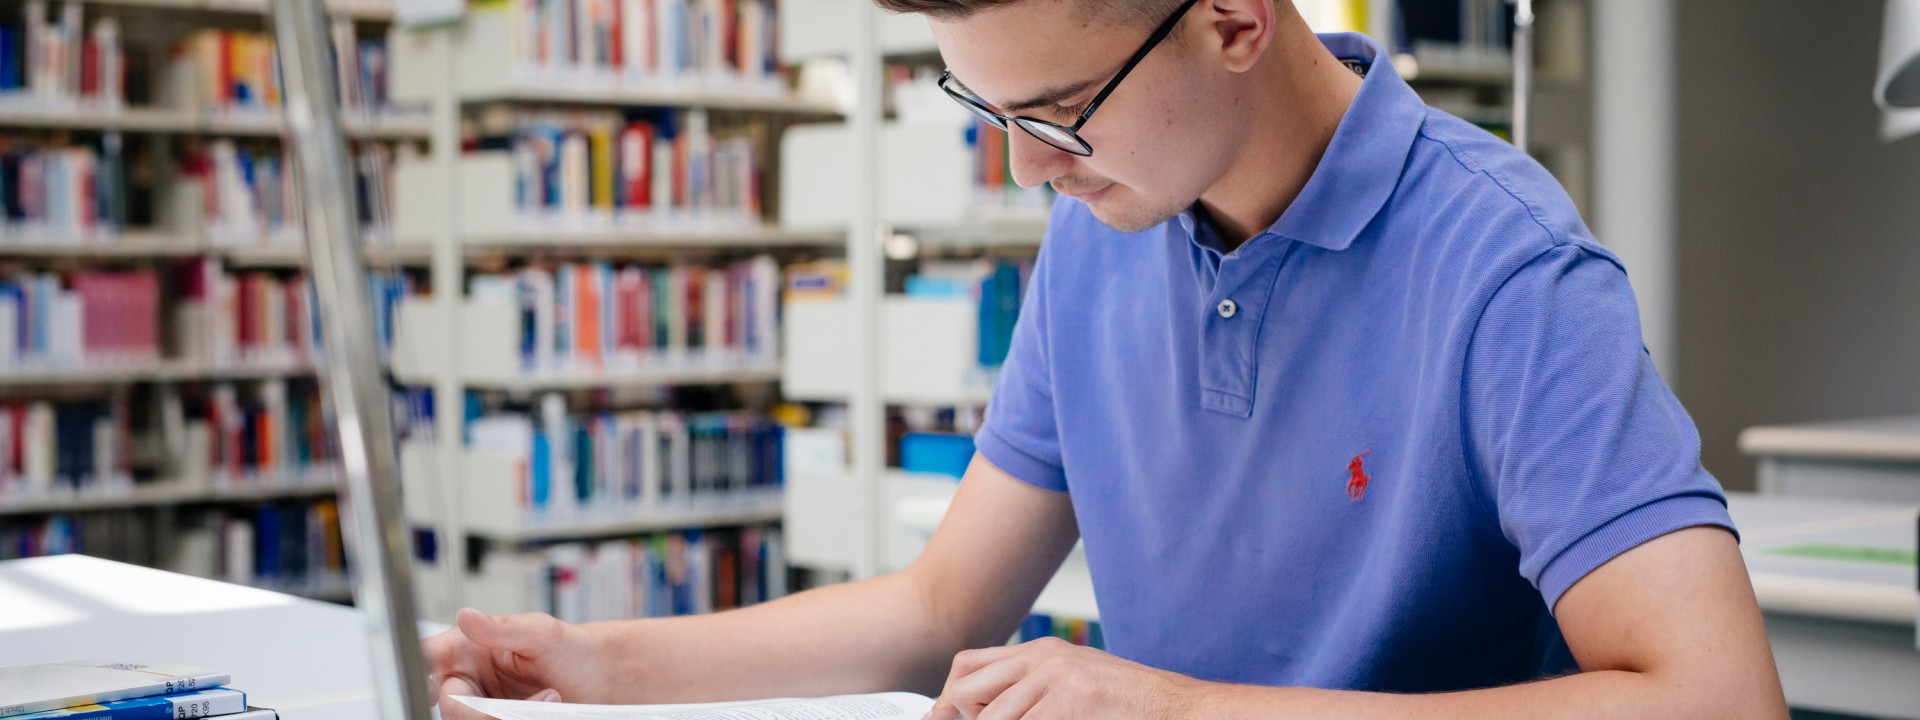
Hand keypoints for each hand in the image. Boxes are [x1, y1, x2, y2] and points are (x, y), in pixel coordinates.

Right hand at [423, 608, 609, 719]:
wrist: (601, 681)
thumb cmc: (572, 650)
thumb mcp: (540, 632)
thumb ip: (501, 628)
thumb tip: (466, 617)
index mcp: (467, 647)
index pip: (427, 659)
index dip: (419, 672)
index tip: (433, 684)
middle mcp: (469, 679)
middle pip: (450, 705)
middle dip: (481, 711)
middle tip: (514, 707)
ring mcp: (483, 706)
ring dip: (505, 717)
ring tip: (548, 699)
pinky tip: (544, 708)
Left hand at [926, 637, 1201, 719]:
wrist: (1174, 706)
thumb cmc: (1126, 705)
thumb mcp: (1071, 684)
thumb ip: (1029, 690)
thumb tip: (982, 711)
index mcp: (1040, 650)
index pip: (967, 666)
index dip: (950, 699)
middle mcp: (1043, 656)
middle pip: (966, 689)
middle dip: (971, 719)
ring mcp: (1056, 676)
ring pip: (992, 719)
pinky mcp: (1070, 700)